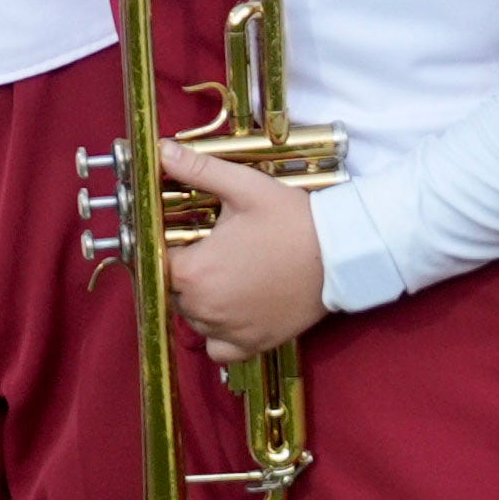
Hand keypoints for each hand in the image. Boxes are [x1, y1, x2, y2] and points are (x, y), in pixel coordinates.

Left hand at [158, 144, 325, 363]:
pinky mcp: (253, 344)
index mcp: (194, 273)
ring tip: (226, 274)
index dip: (164, 247)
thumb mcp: (245, 188)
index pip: (155, 263)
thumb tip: (162, 150)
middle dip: (183, 272)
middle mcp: (205, 310)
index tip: (181, 237)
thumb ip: (198, 170)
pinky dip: (218, 335)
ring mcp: (229, 331)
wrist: (343, 253)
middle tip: (210, 250)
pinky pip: (218, 349)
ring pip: (193, 319)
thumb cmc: (293, 220)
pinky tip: (232, 311)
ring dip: (199, 301)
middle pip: (172, 293)